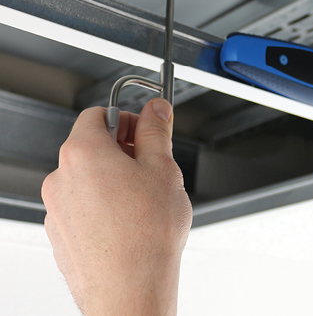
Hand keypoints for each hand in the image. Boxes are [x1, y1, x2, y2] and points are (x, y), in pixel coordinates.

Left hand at [41, 98, 191, 315]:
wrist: (131, 290)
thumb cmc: (146, 235)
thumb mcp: (163, 168)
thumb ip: (156, 131)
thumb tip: (156, 112)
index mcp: (82, 153)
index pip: (99, 114)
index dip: (128, 118)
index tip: (147, 129)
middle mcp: (61, 178)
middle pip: (93, 146)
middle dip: (124, 150)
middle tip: (153, 165)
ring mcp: (58, 209)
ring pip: (90, 179)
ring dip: (115, 179)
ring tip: (145, 200)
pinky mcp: (62, 235)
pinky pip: (84, 207)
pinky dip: (105, 206)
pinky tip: (130, 221)